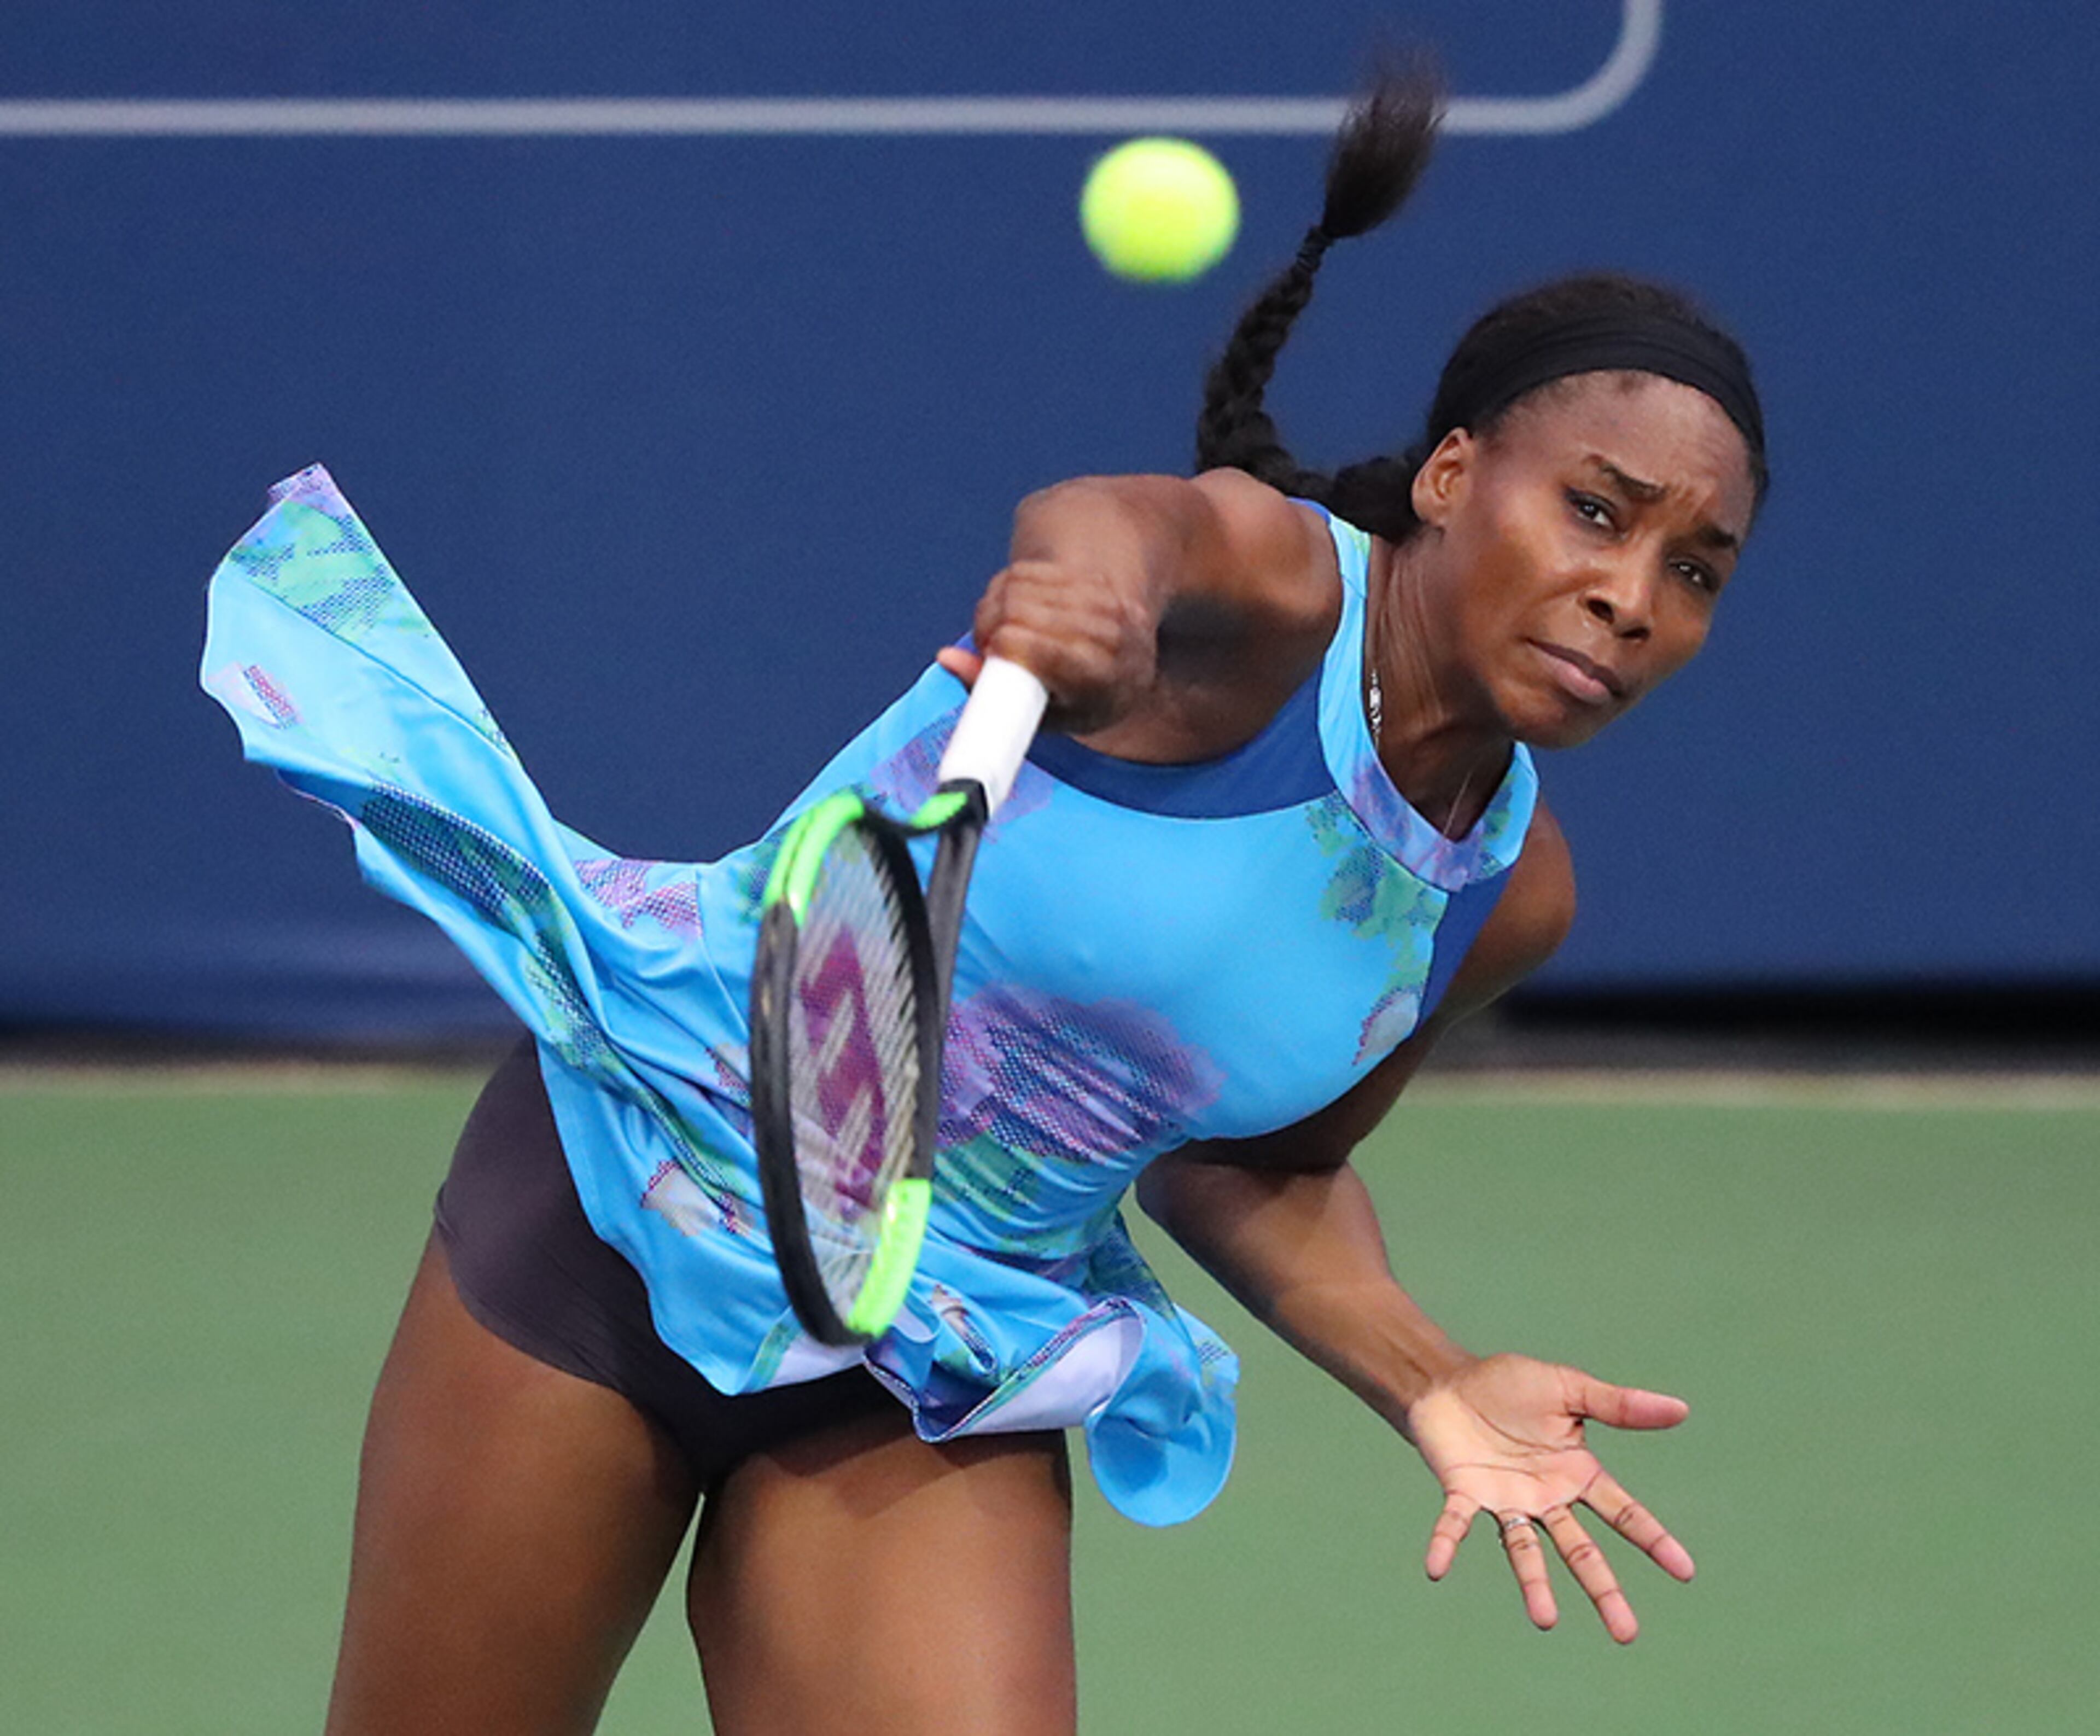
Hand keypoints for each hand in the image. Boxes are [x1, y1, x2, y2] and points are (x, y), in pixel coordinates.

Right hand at [936, 556, 1155, 734]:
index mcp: (1102, 682)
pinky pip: (1030, 572)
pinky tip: (1020, 608)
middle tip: (989, 645)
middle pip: (1018, 609)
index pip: (1035, 646)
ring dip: (997, 605)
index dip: (1002, 645)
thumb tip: (946, 657)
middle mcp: (1111, 638)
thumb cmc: (1080, 702)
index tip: (994, 653)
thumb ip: (990, 691)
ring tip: (1003, 629)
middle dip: (991, 624)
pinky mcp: (1094, 580)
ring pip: (1020, 586)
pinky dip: (1012, 588)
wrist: (1132, 668)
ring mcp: (1106, 604)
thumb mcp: (1043, 716)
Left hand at [1405, 1353, 1694, 1643]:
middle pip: (1581, 1550)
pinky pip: (1454, 1524)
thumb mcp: (1569, 1388)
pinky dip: (1446, 1545)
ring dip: (1534, 1584)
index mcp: (1576, 1473)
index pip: (1623, 1512)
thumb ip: (1618, 1405)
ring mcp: (1505, 1500)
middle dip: (1603, 1589)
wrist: (1450, 1380)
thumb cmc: (1511, 1385)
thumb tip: (1681, 1409)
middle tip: (1626, 1634)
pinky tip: (1436, 1568)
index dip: (1653, 1539)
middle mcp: (1545, 1498)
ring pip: (1525, 1550)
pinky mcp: (1463, 1493)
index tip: (1685, 1571)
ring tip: (1545, 1621)